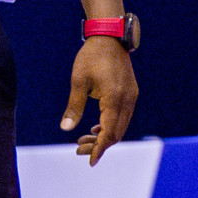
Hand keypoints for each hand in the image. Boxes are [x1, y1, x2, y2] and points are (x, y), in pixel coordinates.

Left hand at [61, 36, 136, 165]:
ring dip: (104, 136)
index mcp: (114, 99)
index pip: (109, 133)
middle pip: (116, 133)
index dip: (99, 149)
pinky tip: (96, 127)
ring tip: (84, 139)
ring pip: (121, 126)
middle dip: (99, 145)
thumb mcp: (78, 81)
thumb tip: (65, 128)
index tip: (89, 161)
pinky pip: (123, 116)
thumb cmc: (91, 57)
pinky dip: (111, 125)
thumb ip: (74, 106)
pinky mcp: (131, 93)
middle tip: (79, 148)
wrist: (109, 37)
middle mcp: (127, 101)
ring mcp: (131, 97)